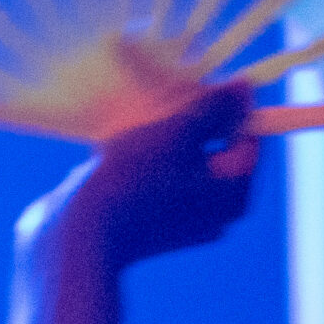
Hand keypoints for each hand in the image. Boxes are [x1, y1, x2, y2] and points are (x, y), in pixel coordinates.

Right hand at [33, 84, 258, 267]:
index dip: (224, 105)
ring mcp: (186, 222)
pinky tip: (121, 151)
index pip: (248, 134)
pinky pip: (162, 181)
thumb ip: (213, 107)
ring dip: (166, 141)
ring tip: (137, 125)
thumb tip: (245, 87)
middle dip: (192, 123)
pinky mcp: (154, 225)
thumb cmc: (131, 180)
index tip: (193, 89)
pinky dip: (149, 163)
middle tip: (163, 105)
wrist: (76, 236)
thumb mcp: (175, 132)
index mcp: (234, 192)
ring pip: (186, 164)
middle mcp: (218, 212)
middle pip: (216, 150)